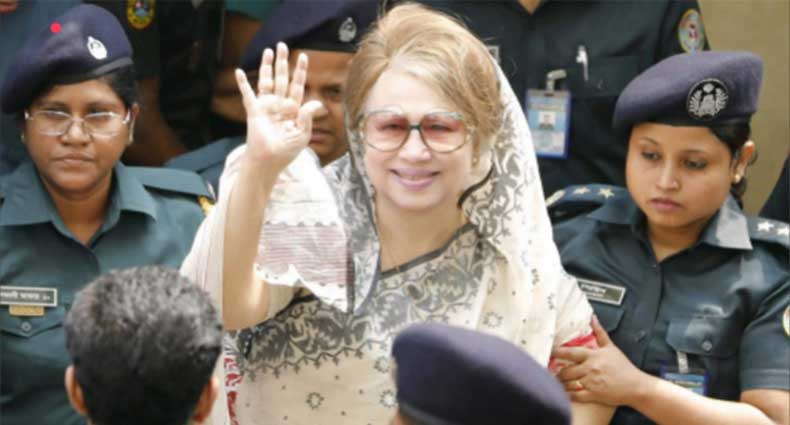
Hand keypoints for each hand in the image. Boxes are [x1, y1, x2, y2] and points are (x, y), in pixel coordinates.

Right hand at [235, 42, 322, 173]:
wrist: (269, 161)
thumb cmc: (287, 151)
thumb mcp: (303, 135)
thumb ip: (307, 117)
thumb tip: (315, 102)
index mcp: (293, 110)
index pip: (298, 86)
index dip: (300, 71)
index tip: (303, 56)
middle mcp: (279, 105)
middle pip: (282, 78)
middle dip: (282, 62)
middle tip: (282, 45)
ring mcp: (266, 107)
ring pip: (267, 81)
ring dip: (266, 66)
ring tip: (268, 50)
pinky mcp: (254, 111)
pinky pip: (248, 95)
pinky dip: (243, 83)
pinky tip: (239, 71)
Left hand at [551, 316, 651, 406]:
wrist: (636, 386)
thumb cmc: (623, 367)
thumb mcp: (611, 348)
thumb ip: (600, 333)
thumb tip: (592, 318)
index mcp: (593, 356)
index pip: (570, 352)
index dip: (557, 352)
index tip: (549, 351)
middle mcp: (590, 368)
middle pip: (566, 370)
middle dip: (559, 372)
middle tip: (553, 372)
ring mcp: (591, 382)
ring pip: (568, 383)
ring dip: (561, 383)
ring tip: (557, 382)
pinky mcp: (593, 395)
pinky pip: (575, 396)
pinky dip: (568, 395)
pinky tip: (564, 393)